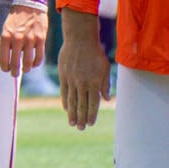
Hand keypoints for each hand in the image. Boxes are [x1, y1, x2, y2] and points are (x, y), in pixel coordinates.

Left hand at [0, 4, 47, 75]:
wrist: (30, 4)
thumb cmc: (15, 18)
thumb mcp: (5, 29)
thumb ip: (0, 44)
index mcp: (6, 36)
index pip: (3, 58)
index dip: (4, 67)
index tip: (6, 70)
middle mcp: (17, 38)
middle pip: (15, 63)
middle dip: (14, 71)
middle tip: (15, 74)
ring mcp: (30, 39)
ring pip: (28, 62)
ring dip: (26, 69)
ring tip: (25, 69)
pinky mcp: (41, 39)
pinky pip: (39, 57)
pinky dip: (36, 63)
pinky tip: (33, 64)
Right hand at [57, 11, 110, 129]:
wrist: (79, 39)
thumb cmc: (95, 53)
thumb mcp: (105, 68)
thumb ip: (105, 84)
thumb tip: (105, 99)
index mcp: (94, 82)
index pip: (93, 103)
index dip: (92, 115)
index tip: (90, 123)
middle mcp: (82, 83)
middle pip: (81, 105)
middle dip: (81, 118)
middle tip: (80, 128)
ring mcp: (71, 80)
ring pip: (72, 101)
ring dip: (72, 113)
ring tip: (72, 123)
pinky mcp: (63, 75)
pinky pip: (64, 92)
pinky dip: (65, 101)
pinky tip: (66, 109)